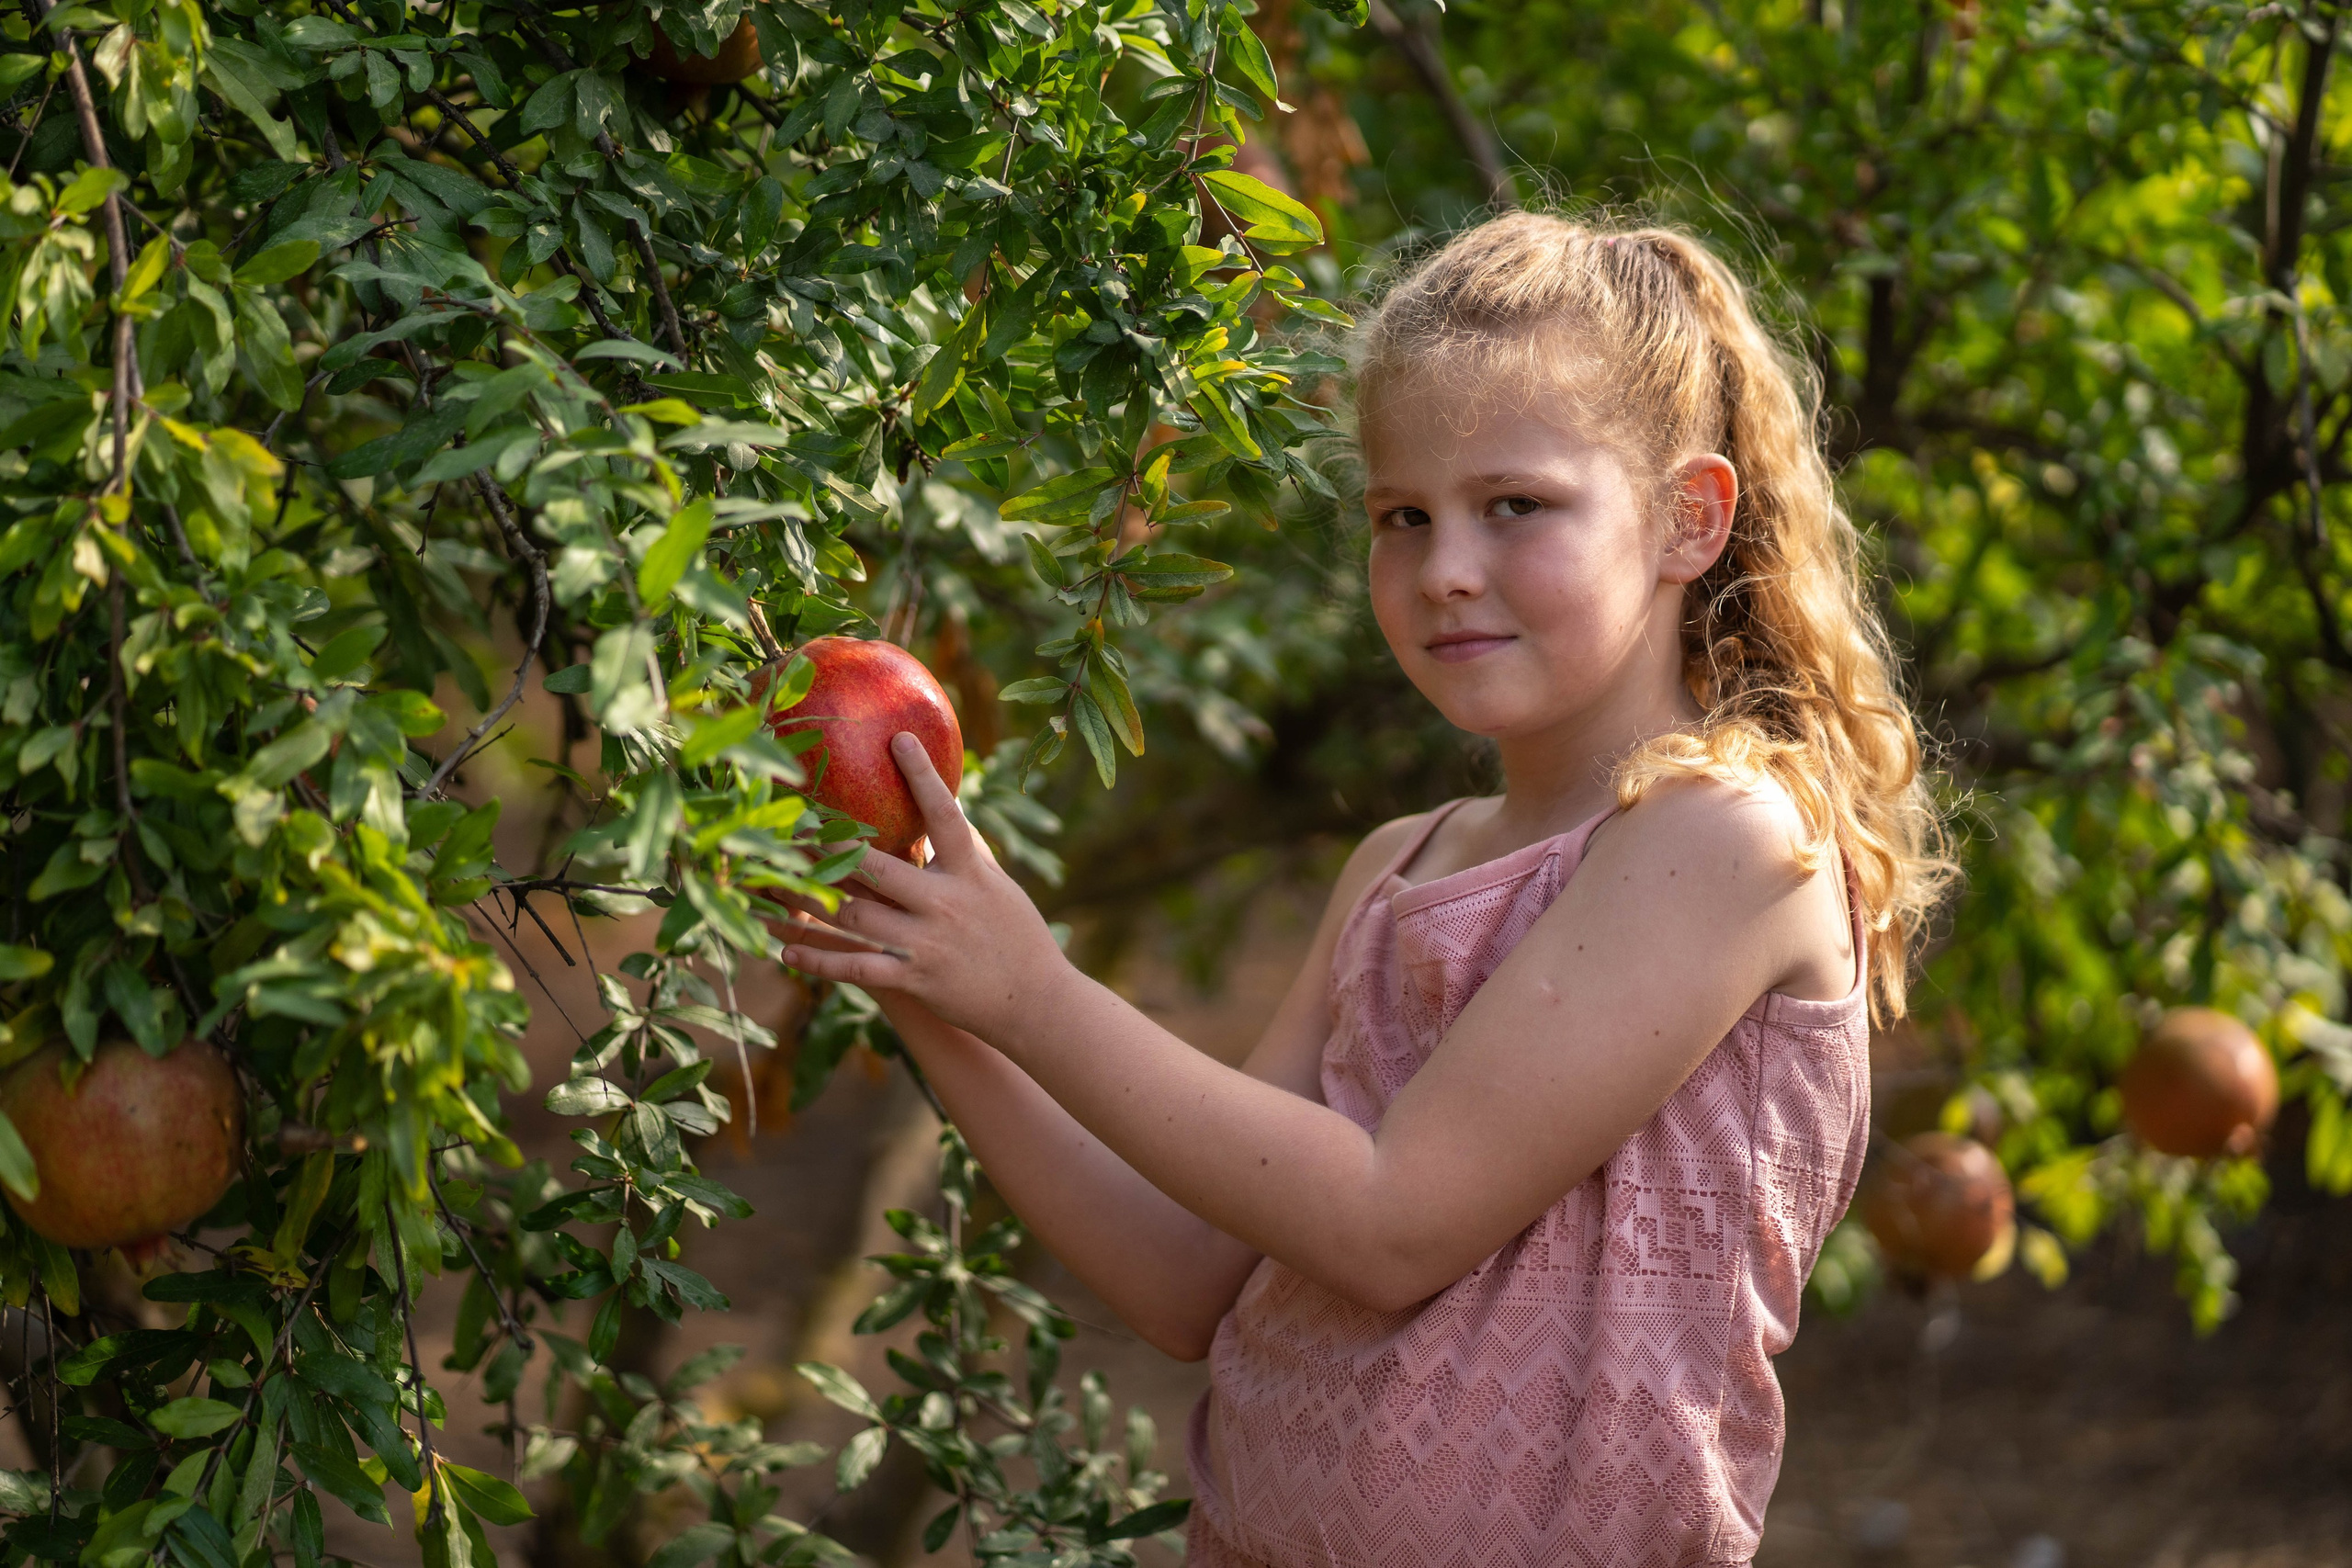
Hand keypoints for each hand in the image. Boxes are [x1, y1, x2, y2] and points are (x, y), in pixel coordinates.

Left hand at [779, 733, 1073, 1044]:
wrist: (1036, 1002)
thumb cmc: (1017, 936)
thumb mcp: (998, 886)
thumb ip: (968, 851)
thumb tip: (949, 806)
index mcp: (970, 873)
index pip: (946, 815)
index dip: (923, 776)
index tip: (899, 739)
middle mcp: (945, 904)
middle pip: (878, 868)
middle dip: (833, 847)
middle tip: (796, 821)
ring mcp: (926, 944)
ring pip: (856, 918)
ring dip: (809, 902)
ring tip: (770, 884)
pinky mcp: (914, 979)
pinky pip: (856, 969)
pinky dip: (819, 961)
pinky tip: (786, 952)